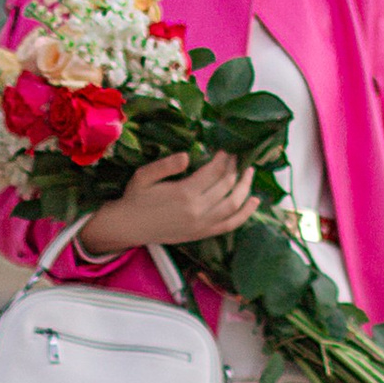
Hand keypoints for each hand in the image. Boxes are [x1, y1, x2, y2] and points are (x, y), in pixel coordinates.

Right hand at [80, 148, 257, 253]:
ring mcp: (202, 224)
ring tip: (250, 172)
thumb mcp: (144, 176)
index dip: (224, 158)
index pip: (215, 172)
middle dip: (235, 168)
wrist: (129, 227)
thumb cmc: (135, 198)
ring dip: (246, 187)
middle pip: (227, 186)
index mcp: (184, 193)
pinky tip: (254, 201)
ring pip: (234, 204)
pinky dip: (246, 213)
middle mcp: (198, 210)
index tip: (227, 148)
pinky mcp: (202, 234)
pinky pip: (231, 224)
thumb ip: (166, 165)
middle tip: (237, 156)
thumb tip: (188, 155)